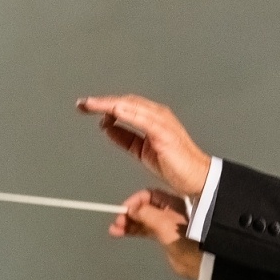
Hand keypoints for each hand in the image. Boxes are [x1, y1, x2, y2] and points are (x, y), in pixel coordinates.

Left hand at [78, 95, 211, 197]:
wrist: (195, 177)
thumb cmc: (175, 165)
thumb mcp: (141, 150)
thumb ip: (125, 138)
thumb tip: (108, 128)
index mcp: (153, 118)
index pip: (125, 105)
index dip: (105, 105)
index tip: (87, 106)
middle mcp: (157, 116)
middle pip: (125, 102)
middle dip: (102, 102)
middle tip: (83, 104)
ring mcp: (161, 122)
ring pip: (130, 106)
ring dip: (108, 104)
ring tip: (91, 105)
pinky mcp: (163, 132)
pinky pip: (141, 119)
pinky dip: (125, 113)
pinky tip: (111, 113)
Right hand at [111, 189, 202, 278]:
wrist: (198, 263)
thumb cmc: (187, 242)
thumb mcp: (163, 223)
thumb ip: (145, 214)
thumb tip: (131, 208)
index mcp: (173, 203)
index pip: (149, 196)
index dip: (135, 202)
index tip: (123, 210)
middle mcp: (169, 211)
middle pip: (144, 207)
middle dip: (129, 213)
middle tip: (117, 222)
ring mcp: (165, 224)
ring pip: (142, 219)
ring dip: (128, 223)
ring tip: (115, 230)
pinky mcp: (162, 236)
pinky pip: (144, 230)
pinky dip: (133, 231)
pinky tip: (122, 234)